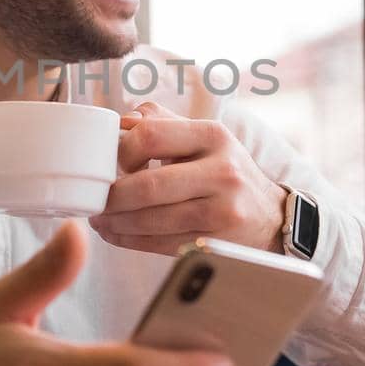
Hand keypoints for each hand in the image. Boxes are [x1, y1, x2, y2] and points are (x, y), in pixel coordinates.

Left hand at [89, 101, 286, 255]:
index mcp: (213, 136)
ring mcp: (222, 210)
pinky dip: (130, 240)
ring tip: (100, 219)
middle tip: (94, 201)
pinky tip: (116, 234)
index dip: (120, 151)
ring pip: (151, 219)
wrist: (270, 216)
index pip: (151, 136)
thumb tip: (120, 122)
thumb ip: (161, 123)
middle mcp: (222, 171)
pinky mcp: (216, 242)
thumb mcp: (204, 138)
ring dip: (116, 222)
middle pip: (147, 185)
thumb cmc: (224, 172)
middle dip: (111, 197)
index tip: (110, 163)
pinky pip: (161, 243)